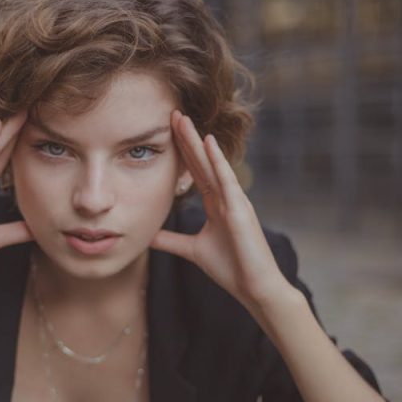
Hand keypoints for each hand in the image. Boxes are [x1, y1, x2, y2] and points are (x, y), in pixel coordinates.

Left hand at [150, 109, 296, 309]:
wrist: (254, 287)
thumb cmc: (230, 268)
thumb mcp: (191, 250)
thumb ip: (170, 240)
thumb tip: (147, 235)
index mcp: (216, 204)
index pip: (195, 171)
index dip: (182, 151)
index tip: (166, 131)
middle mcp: (226, 197)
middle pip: (202, 162)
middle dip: (187, 138)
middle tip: (172, 113)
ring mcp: (235, 200)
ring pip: (212, 165)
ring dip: (197, 142)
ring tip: (183, 120)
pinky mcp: (241, 209)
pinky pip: (226, 180)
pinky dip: (217, 161)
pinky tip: (207, 143)